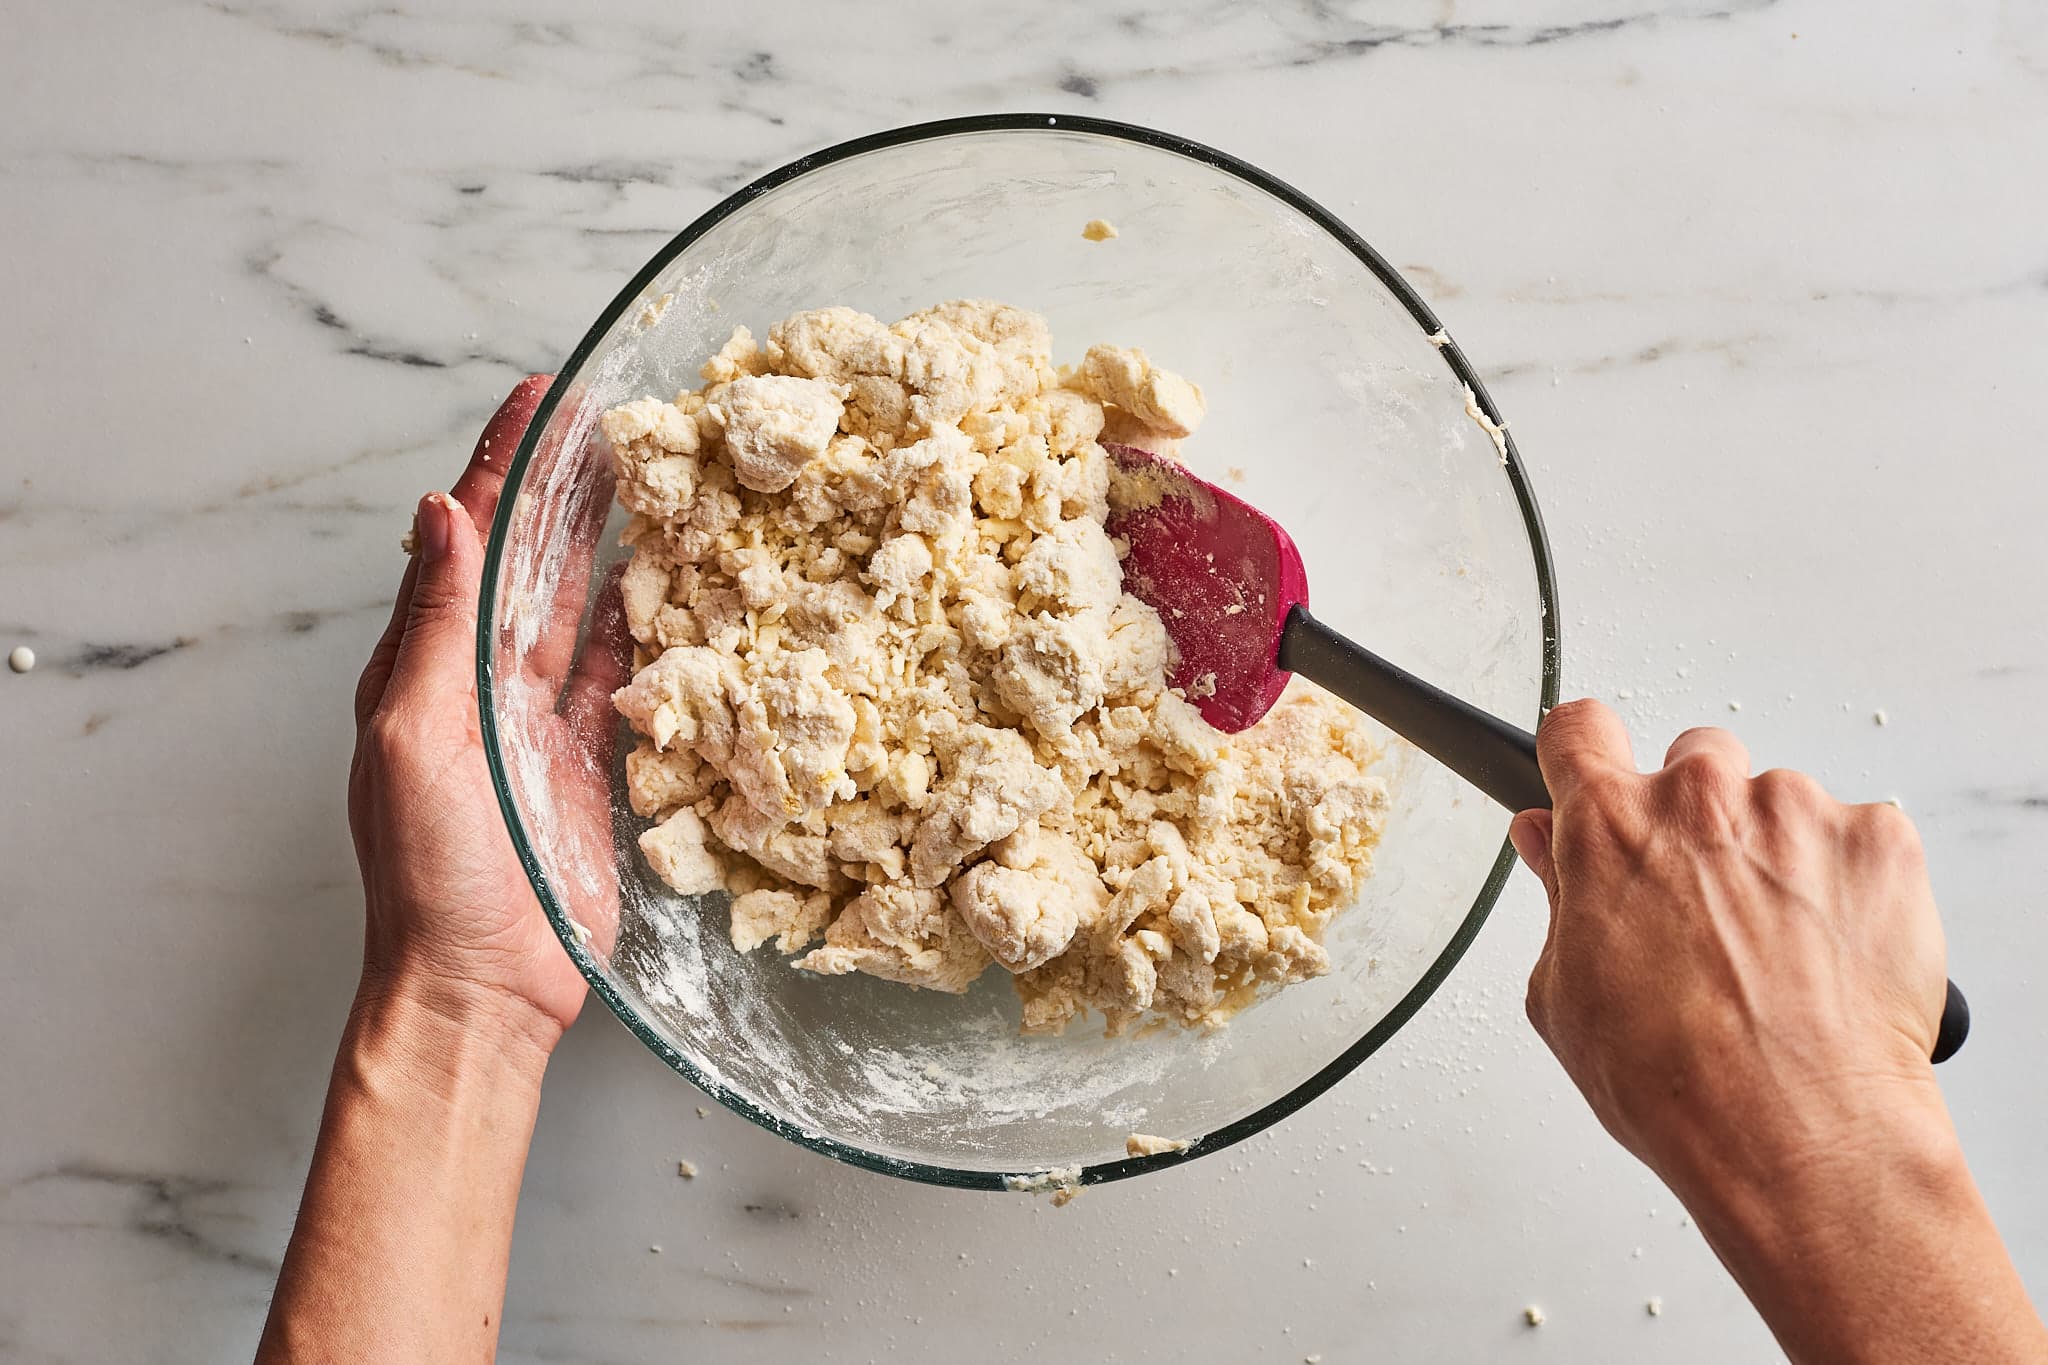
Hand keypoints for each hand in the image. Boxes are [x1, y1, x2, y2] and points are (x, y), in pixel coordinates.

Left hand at [349, 374, 628, 1048]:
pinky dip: (649, 627)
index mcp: (425, 665)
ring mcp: (541, 722)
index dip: (503, 464)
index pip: (467, 538)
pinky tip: (671, 582)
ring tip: (650, 475)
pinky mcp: (594, 765)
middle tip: (611, 416)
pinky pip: (627, 677)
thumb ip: (434, 626)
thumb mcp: (413, 736)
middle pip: (532, 559)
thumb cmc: (430, 872)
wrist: (482, 986)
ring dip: (611, 542)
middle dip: (564, 485)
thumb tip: (441, 511)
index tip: (541, 397)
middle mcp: (483, 681)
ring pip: (582, 608)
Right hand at [1507, 700, 1949, 1195]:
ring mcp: (1797, 813)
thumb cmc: (1679, 1083)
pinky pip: (1859, 837)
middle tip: (1706, 903)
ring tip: (1778, 952)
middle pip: (1691, 759)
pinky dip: (1849, 884)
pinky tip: (1829, 954)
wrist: (1799, 1134)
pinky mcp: (1879, 841)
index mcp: (1611, 828)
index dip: (1585, 754)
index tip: (1594, 771)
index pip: (1578, 729)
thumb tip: (1548, 847)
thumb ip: (1559, 897)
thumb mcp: (1567, 996)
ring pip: (1779, 804)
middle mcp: (1700, 800)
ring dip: (1776, 856)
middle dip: (1696, 818)